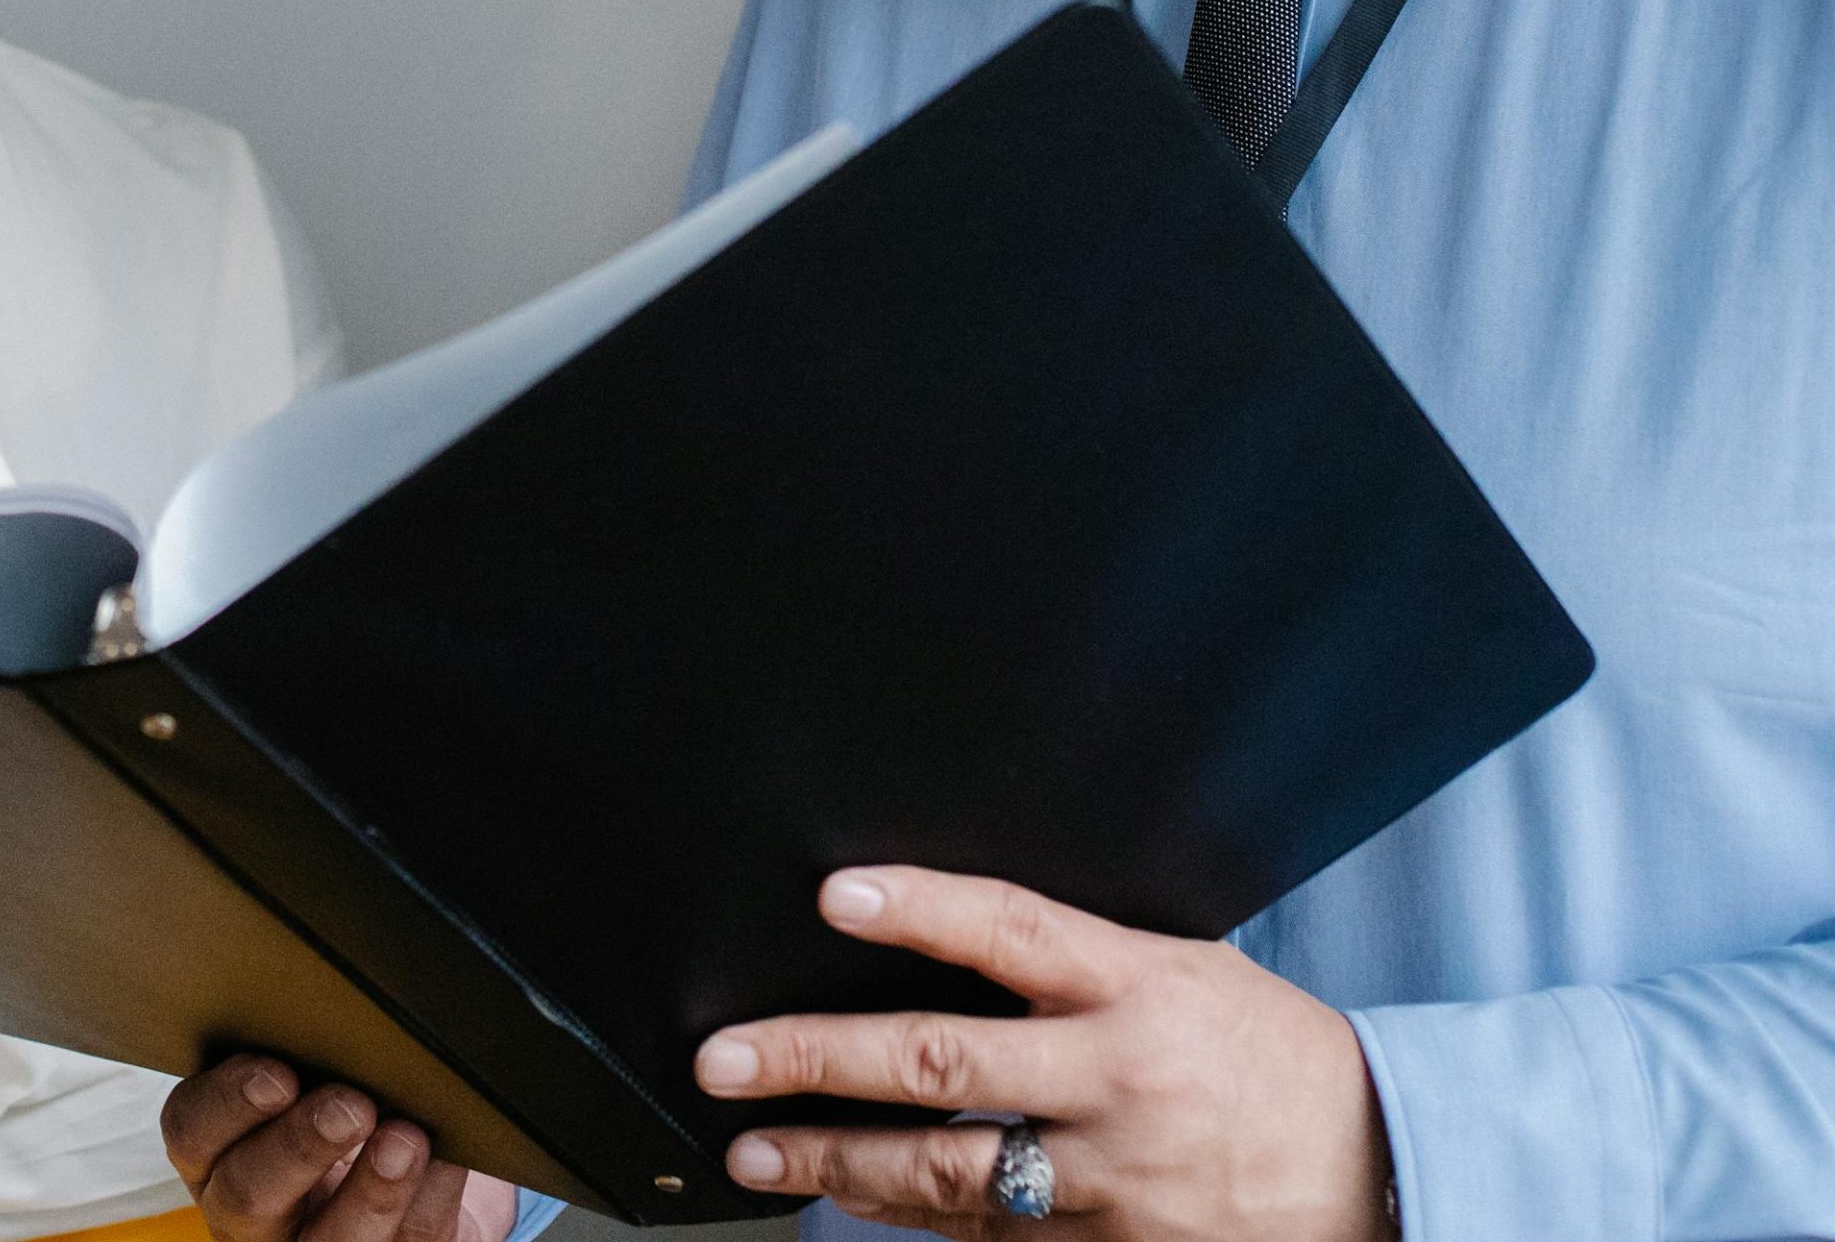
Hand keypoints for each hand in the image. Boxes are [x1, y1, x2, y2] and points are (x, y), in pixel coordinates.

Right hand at [161, 1054, 517, 1241]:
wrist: (424, 1184)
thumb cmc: (361, 1107)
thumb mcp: (324, 1074)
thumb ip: (320, 1045)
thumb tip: (357, 994)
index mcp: (226, 1151)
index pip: (191, 1130)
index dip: (226, 1104)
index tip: (277, 1072)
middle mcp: (256, 1215)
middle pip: (245, 1195)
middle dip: (298, 1147)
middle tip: (350, 1106)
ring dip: (372, 1190)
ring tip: (406, 1140)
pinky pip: (411, 1240)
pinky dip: (434, 1194)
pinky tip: (448, 1157)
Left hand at [695, 867, 1392, 1241]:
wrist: (1373, 1173)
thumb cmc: (1272, 1055)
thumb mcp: (1191, 968)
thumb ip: (1083, 959)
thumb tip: (967, 933)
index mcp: (1137, 987)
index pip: (1010, 931)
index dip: (920, 908)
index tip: (837, 893)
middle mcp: (1114, 1083)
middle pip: (944, 1064)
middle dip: (819, 1060)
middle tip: (728, 1057)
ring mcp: (1108, 1184)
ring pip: (947, 1174)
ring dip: (838, 1162)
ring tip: (756, 1148)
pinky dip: (914, 1228)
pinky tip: (851, 1210)